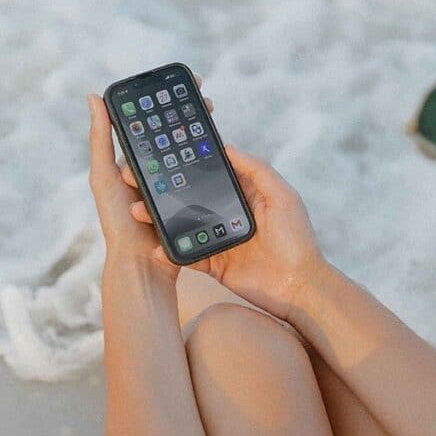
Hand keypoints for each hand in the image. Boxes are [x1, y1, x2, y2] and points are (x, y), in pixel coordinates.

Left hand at [87, 72, 213, 284]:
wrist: (141, 264)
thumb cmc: (117, 221)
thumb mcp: (104, 175)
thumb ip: (100, 139)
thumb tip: (93, 96)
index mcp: (134, 163)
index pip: (152, 126)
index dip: (166, 105)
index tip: (182, 86)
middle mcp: (155, 173)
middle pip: (176, 137)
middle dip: (190, 117)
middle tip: (206, 100)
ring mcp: (174, 188)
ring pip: (191, 156)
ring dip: (203, 137)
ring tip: (213, 119)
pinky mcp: (190, 203)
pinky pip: (203, 179)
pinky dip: (213, 164)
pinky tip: (222, 151)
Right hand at [119, 80, 327, 321]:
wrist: (299, 289)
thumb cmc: (297, 238)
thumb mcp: (282, 196)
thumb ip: (256, 170)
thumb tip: (226, 146)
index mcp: (243, 194)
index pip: (211, 174)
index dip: (188, 164)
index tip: (162, 152)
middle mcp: (227, 214)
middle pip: (189, 198)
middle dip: (163, 190)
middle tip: (135, 180)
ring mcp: (218, 239)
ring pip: (182, 225)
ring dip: (158, 219)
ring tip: (137, 211)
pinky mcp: (213, 265)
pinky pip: (186, 255)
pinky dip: (168, 251)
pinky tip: (152, 245)